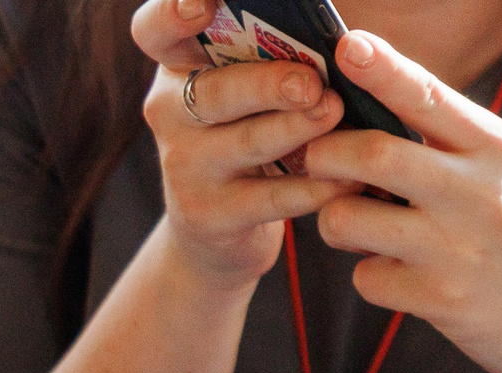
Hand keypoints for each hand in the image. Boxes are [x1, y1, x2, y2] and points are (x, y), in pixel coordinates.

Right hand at [132, 0, 350, 283]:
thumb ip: (270, 52)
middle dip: (264, 85)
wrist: (219, 222)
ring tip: (334, 114)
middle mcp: (170, 113)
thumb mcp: (246, 82)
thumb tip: (335, 35)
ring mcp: (185, 166)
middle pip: (211, 92)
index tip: (203, 6)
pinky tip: (346, 178)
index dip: (172, 14)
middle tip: (310, 85)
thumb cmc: (248, 127)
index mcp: (179, 67)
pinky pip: (268, 198)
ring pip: (243, 143)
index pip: (155, 31)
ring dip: (293, 129)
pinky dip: (312, 187)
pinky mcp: (208, 214)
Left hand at [303, 32, 501, 372]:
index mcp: (497, 149)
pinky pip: (366, 278)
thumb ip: (450, 150)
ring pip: (348, 218)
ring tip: (361, 227)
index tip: (345, 45)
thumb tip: (367, 121)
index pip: (429, 96)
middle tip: (314, 160)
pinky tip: (402, 278)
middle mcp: (478, 190)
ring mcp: (457, 246)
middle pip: (370, 154)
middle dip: (324, 155)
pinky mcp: (439, 298)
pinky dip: (370, 276)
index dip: (381, 68)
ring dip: (336, 221)